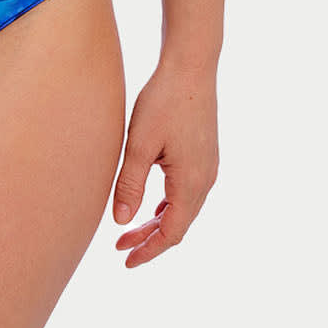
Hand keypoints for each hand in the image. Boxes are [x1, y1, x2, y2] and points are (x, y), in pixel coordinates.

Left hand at [111, 57, 218, 267]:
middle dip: (150, 239)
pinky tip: (152, 205)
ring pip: (184, 209)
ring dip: (158, 222)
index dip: (149, 250)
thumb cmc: (163, 101)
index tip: (126, 261)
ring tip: (130, 230)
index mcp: (191, 183)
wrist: (191, 67)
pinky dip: (169, 206)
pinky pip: (188, 193)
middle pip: (179, 225)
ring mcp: (208, 167)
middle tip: (120, 248)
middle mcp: (205, 180)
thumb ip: (129, 184)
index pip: (171, 233)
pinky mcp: (205, 154)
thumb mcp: (139, 144)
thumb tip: (121, 222)